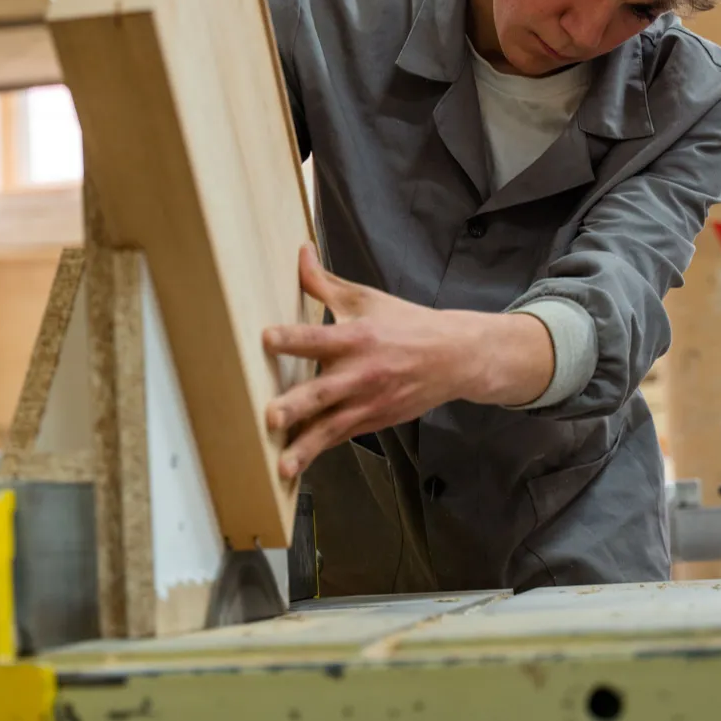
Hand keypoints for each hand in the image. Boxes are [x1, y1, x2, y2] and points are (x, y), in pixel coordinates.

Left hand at [262, 244, 554, 478]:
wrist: (454, 359)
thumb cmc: (405, 324)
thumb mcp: (366, 299)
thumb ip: (324, 283)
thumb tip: (300, 252)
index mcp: (357, 337)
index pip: (319, 337)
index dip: (293, 337)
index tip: (266, 338)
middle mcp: (361, 373)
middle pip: (324, 391)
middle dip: (297, 406)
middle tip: (271, 416)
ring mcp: (368, 403)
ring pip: (331, 428)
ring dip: (305, 448)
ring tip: (282, 467)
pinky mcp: (372, 422)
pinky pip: (340, 438)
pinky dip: (319, 451)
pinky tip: (294, 466)